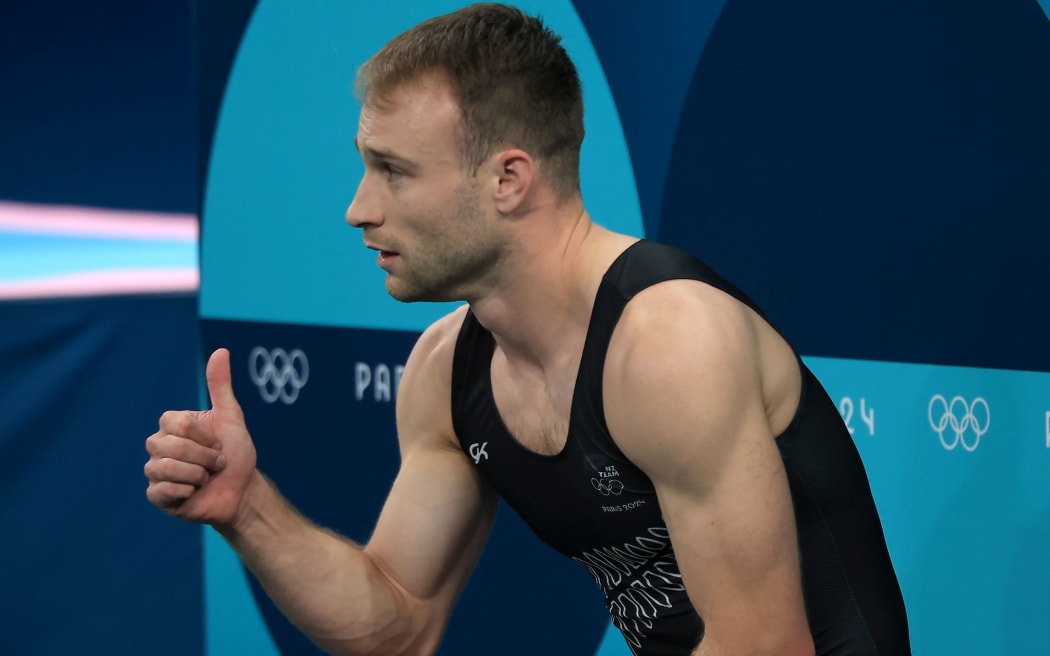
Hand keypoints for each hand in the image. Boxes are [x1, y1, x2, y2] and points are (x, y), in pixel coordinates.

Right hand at [145, 348, 256, 526]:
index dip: (204, 435)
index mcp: (172, 425)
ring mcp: (155, 471)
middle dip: (204, 456)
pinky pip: (162, 490)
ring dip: (198, 475)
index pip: (177, 423)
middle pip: (170, 446)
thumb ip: (220, 385)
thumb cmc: (236, 453)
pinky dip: (187, 491)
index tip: (217, 442)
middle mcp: (158, 445)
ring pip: (166, 468)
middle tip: (217, 463)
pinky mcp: (157, 495)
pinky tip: (195, 492)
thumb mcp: (231, 417)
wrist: (242, 491)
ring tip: (207, 477)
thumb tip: (221, 351)